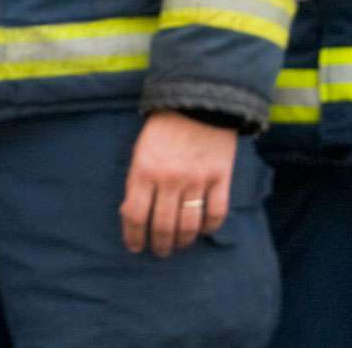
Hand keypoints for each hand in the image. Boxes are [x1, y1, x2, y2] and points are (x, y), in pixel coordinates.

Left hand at [121, 109, 235, 257]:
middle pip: (163, 226)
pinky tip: (202, 230)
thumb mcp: (141, 149)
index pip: (135, 215)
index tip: (135, 247)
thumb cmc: (163, 127)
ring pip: (189, 225)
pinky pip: (215, 214)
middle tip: (159, 251)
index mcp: (143, 170)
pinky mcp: (220, 178)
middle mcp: (169, 179)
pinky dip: (209, 228)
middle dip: (160, 245)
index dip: (133, 236)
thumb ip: (138, 180)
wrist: (197, 100)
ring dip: (182, 241)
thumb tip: (132, 214)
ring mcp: (196, 180)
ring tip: (178, 245)